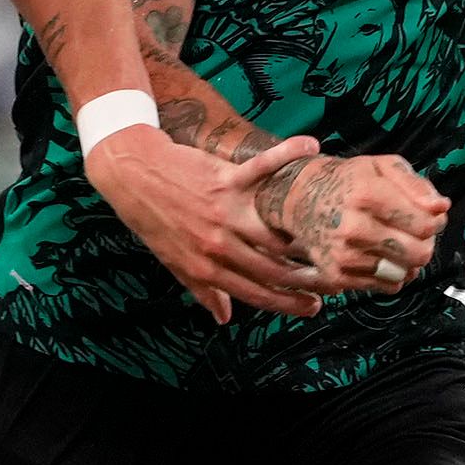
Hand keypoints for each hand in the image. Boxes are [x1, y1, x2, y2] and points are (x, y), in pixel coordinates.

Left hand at [82, 128, 327, 322]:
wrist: (130, 176)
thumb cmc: (152, 220)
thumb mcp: (173, 263)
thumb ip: (202, 290)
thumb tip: (224, 317)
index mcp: (207, 269)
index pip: (255, 294)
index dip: (288, 304)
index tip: (313, 307)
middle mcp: (219, 245)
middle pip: (274, 268)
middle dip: (307, 277)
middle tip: (335, 276)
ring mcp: (224, 213)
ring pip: (277, 231)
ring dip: (308, 231)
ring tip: (333, 229)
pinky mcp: (225, 179)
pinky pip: (264, 169)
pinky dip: (288, 156)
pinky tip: (312, 147)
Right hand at [260, 152, 450, 293]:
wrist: (299, 200)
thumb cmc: (346, 182)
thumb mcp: (381, 166)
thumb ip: (416, 184)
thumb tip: (441, 207)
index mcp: (366, 193)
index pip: (424, 224)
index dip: (435, 222)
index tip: (429, 218)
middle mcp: (352, 226)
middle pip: (418, 252)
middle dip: (426, 244)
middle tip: (416, 234)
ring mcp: (343, 254)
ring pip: (404, 273)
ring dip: (409, 262)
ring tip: (397, 244)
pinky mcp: (337, 275)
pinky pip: (386, 286)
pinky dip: (392, 275)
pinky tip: (383, 257)